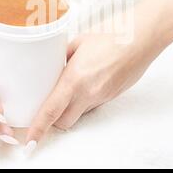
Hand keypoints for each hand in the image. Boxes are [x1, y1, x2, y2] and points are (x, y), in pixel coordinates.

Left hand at [25, 22, 156, 152]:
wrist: (143, 36)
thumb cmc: (113, 34)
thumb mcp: (79, 41)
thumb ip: (64, 56)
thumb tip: (55, 64)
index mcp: (75, 78)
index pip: (51, 111)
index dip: (37, 128)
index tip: (29, 139)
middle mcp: (89, 92)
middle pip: (64, 121)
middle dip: (54, 120)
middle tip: (49, 107)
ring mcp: (103, 96)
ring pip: (80, 113)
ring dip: (72, 107)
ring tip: (73, 87)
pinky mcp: (113, 95)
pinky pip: (95, 104)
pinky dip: (87, 98)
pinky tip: (91, 80)